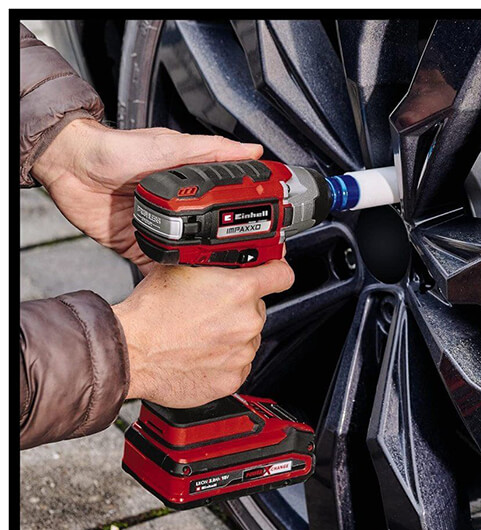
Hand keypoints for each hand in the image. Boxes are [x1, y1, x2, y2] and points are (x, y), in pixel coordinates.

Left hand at [31, 119, 262, 272]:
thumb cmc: (115, 150)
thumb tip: (249, 152)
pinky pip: (159, 266)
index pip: (226, 203)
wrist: (71, 168)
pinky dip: (169, 278)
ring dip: (201, 267)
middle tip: (246, 264)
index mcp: (190, 186)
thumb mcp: (169, 146)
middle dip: (227, 250)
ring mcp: (160, 229)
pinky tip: (182, 287)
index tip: (264, 229)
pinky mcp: (140, 245)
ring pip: (188, 254)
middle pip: (210, 234)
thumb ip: (209, 151)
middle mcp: (178, 209)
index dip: (245, 217)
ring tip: (220, 280)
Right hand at [111, 260, 293, 407]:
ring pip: (247, 336)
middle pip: (257, 308)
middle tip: (210, 309)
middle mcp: (247, 322)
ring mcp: (242, 353)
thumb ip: (214, 262)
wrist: (130, 352)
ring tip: (200, 333)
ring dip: (231, 334)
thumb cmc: (150, 313)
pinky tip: (201, 353)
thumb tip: (229, 256)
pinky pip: (238, 363)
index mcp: (240, 290)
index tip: (273, 273)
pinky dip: (225, 358)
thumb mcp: (182, 267)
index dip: (276, 271)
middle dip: (239, 306)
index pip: (282, 275)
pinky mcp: (233, 378)